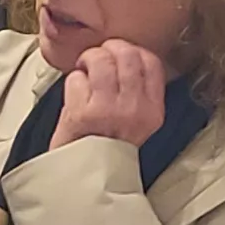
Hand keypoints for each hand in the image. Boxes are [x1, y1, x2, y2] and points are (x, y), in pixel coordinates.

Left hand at [53, 40, 167, 149]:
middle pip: (126, 55)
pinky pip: (76, 78)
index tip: (122, 53)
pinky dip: (72, 81)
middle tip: (99, 58)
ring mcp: (107, 109)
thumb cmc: (107, 147)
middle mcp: (134, 108)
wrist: (86, 175)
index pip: (152, 62)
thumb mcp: (137, 121)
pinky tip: (74, 94)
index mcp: (152, 110)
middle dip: (108, 49)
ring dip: (88, 60)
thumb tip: (126, 55)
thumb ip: (138, 91)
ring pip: (100, 60)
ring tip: (84, 70)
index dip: (134, 50)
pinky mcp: (82, 112)